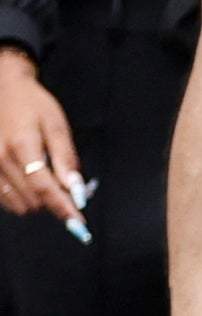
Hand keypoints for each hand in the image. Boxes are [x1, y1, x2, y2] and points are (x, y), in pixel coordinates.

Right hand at [0, 48, 78, 222]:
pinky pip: (4, 199)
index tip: (80, 225)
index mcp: (22, 146)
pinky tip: (32, 183)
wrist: (2, 90)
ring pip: (19, 205)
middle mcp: (0, 160)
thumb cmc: (32, 105)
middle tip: (71, 191)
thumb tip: (78, 190)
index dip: (64, 209)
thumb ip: (66, 159)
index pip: (46, 189)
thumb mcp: (57, 125)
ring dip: (39, 202)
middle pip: (33, 201)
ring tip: (49, 181)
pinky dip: (22, 198)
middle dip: (56, 202)